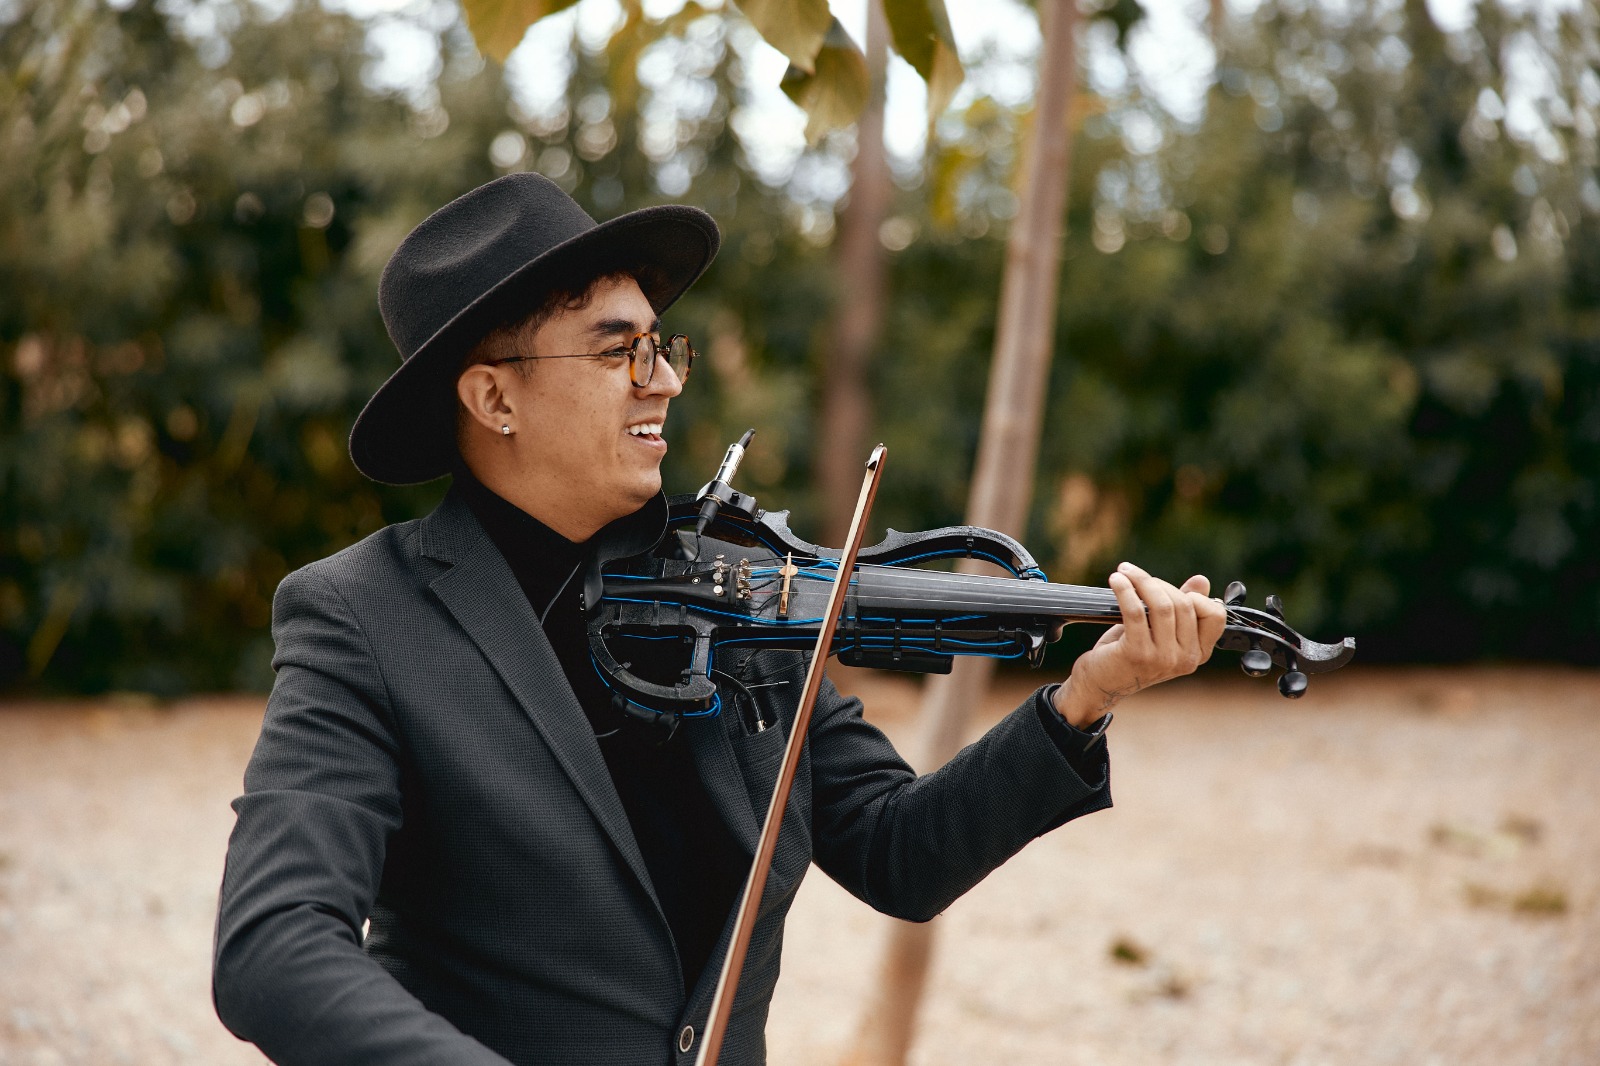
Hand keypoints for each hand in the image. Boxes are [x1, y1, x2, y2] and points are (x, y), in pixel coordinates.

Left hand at [1051, 562, 1226, 727]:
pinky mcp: (1137, 654)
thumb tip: (1202, 581)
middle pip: (1184, 604)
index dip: (1196, 596)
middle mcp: (1186, 659)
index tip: (1167, 588)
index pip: (1216, 616)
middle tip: (1135, 574)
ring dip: (1141, 581)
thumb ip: (1182, 608)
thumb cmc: (1130, 653)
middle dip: (1157, 583)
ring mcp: (1163, 659)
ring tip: (1124, 572)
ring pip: (1161, 605)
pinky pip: (1136, 612)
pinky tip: (1116, 581)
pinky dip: (1125, 590)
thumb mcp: (1160, 631)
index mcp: (1198, 654)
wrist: (1101, 682)